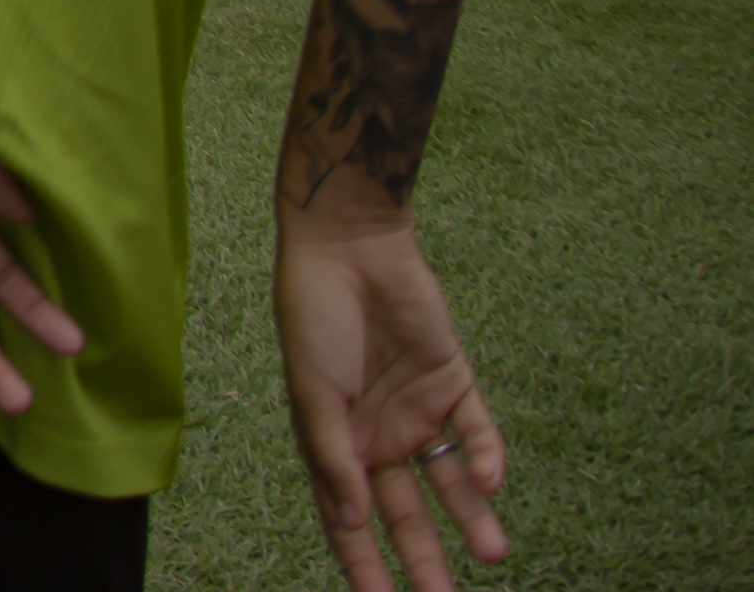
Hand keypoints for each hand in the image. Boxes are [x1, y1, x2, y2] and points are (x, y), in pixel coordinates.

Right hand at [277, 214, 508, 588]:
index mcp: (335, 441)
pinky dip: (484, 459)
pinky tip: (488, 482)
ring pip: (449, 483)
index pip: (350, 519)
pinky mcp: (454, 383)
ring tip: (493, 555)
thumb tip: (350, 521)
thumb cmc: (313, 315)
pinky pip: (475, 432)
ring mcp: (418, 411)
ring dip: (471, 519)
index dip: (362, 563)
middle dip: (424, 559)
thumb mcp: (311, 392)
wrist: (348, 246)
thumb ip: (333, 455)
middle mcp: (378, 436)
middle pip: (405, 512)